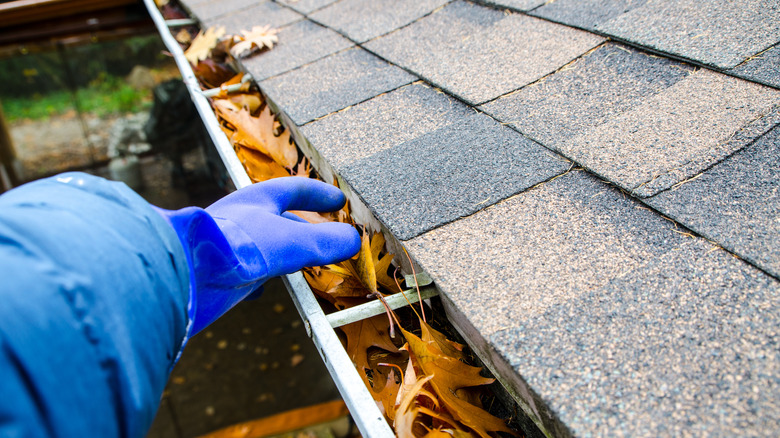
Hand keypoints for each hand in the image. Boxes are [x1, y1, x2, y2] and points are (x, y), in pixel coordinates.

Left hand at [156, 177, 359, 333]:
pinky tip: (261, 290)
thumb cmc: (234, 245)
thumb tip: (354, 240)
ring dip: (284, 253)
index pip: (294, 189)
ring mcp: (230, 245)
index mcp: (258, 200)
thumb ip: (324, 242)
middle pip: (280, 218)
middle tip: (327, 235)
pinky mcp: (219, 272)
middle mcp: (242, 219)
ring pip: (264, 246)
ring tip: (302, 264)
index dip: (319, 194)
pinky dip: (259, 278)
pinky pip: (244, 271)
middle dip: (304, 226)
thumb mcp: (291, 241)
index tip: (339, 200)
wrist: (183, 274)